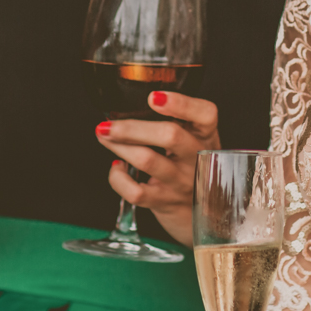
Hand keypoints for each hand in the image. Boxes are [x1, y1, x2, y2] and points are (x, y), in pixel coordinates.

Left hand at [101, 90, 219, 243]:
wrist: (205, 213)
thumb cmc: (192, 166)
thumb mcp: (195, 140)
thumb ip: (176, 120)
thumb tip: (127, 102)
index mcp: (206, 135)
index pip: (206, 115)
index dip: (181, 104)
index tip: (154, 97)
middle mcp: (198, 158)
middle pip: (170, 136)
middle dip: (132, 128)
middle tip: (108, 124)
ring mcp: (182, 182)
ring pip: (147, 160)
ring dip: (119, 146)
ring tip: (104, 136)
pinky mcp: (164, 202)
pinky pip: (135, 192)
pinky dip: (118, 178)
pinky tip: (117, 168)